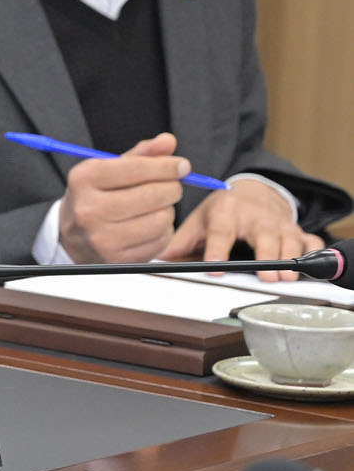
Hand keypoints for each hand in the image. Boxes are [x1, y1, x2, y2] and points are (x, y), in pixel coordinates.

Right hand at [57, 133, 186, 264]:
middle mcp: (88, 209)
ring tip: (157, 207)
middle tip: (172, 186)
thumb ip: (140, 155)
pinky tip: (152, 224)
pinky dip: (164, 230)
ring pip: (160, 219)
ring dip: (168, 210)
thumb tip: (167, 141)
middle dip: (172, 187)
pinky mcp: (117, 258)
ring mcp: (101, 237)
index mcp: (84, 179)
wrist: (71, 236)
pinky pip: (159, 241)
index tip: (182, 166)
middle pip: (152, 194)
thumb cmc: (95, 196)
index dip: (166, 166)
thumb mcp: (108, 169)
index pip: (135, 168)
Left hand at [162, 179, 321, 278]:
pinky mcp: (296, 230)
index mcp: (225, 212)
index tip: (214, 268)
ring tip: (286, 278)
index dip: (217, 250)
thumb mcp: (198, 220)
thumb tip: (157, 263)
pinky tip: (309, 267)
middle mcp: (255, 216)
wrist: (252, 192)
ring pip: (289, 239)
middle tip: (267, 277)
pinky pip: (310, 240)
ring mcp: (278, 223)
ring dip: (290, 258)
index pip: (220, 232)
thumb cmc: (222, 211)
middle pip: (263, 236)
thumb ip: (180, 243)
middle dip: (266, 257)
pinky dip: (313, 252)